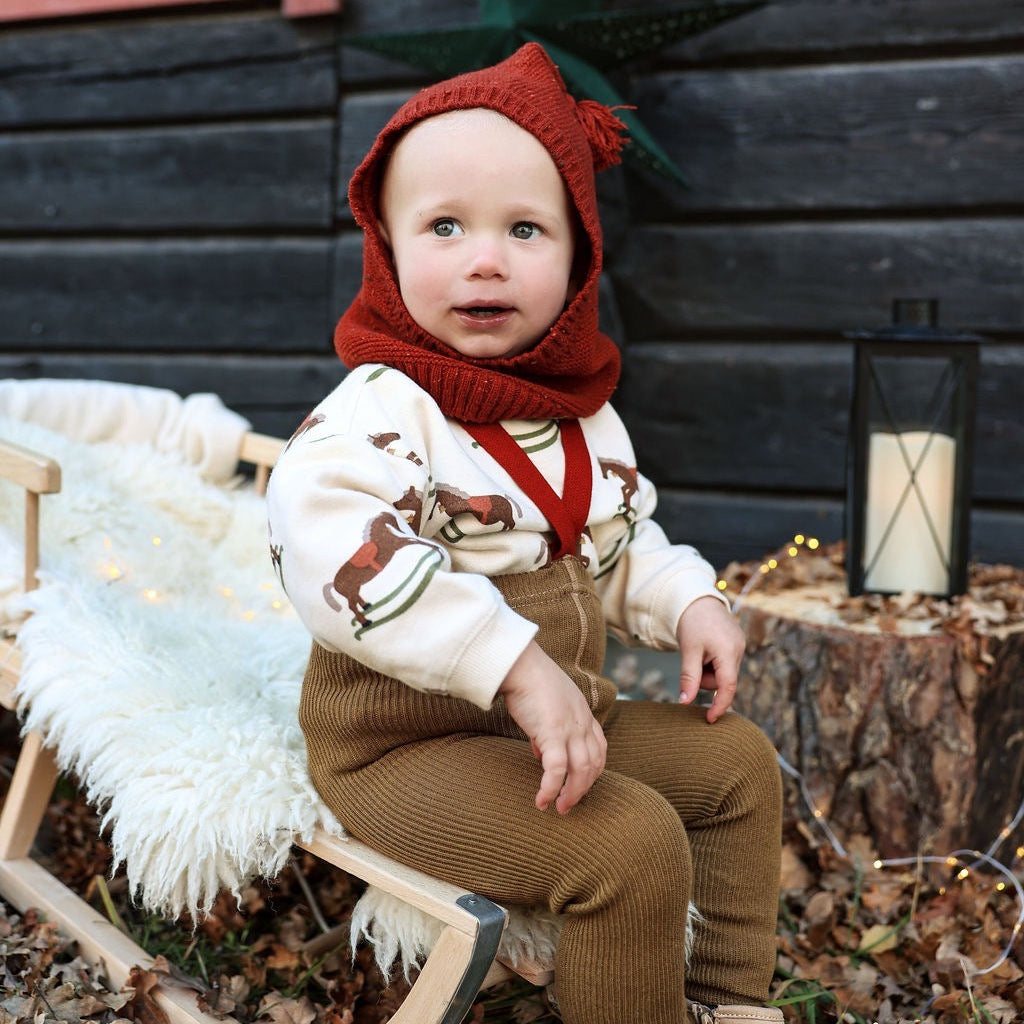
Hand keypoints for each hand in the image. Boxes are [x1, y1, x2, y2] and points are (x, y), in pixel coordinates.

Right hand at [499, 641, 606, 813]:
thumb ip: (549, 728)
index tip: (579, 785)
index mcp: (584, 714)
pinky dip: (551, 789)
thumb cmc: (529, 680)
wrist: (521, 665)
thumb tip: (541, 752)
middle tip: (568, 805)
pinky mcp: (552, 732)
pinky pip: (556, 770)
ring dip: (571, 795)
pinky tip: (542, 800)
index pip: (600, 749)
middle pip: (594, 765)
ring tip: (559, 808)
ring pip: (581, 772)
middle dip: (583, 790)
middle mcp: (583, 723)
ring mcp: (570, 728)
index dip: (593, 772)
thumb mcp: (548, 705)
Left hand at [675, 596, 745, 722]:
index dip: (719, 705)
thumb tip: (685, 703)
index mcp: (729, 651)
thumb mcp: (688, 651)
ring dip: (708, 670)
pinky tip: (705, 648)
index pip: (727, 687)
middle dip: (706, 679)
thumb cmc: (691, 623)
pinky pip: (724, 664)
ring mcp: (740, 646)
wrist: (697, 598)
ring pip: (722, 673)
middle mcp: (739, 650)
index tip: (710, 719)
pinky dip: (712, 663)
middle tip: (693, 661)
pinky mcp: (737, 644)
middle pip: (723, 681)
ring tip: (699, 651)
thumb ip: (689, 678)